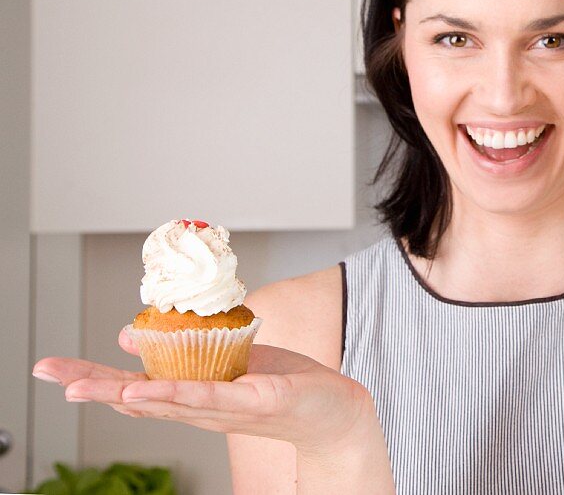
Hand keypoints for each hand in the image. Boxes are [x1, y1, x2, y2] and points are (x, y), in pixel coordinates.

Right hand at [32, 327, 373, 455]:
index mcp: (190, 394)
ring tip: (84, 388)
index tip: (48, 367)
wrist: (333, 409)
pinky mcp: (254, 401)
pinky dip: (176, 393)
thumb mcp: (224, 360)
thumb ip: (179, 352)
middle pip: (136, 397)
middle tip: (48, 374)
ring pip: (167, 400)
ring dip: (123, 393)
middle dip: (90, 386)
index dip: (89, 376)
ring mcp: (225, 408)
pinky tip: (146, 390)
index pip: (130, 384)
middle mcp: (199, 407)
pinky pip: (210, 396)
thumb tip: (129, 335)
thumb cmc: (282, 384)